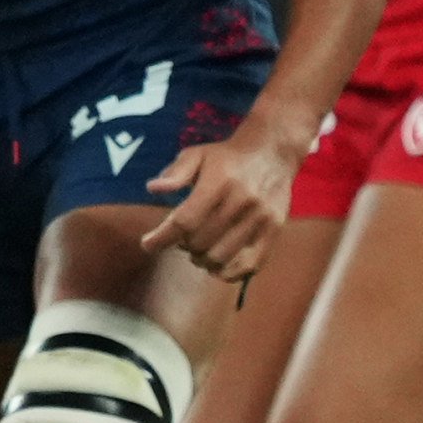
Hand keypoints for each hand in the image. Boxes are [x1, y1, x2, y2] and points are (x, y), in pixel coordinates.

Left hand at [142, 123, 305, 280]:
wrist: (272, 151)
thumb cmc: (226, 156)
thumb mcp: (196, 154)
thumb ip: (175, 172)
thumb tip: (153, 188)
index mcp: (219, 182)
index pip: (185, 221)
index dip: (162, 237)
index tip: (147, 244)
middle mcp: (242, 201)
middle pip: (201, 242)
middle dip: (183, 246)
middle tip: (181, 240)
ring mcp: (261, 218)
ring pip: (222, 257)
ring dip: (202, 260)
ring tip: (198, 250)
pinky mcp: (275, 229)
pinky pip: (250, 264)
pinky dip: (229, 272)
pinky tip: (218, 264)